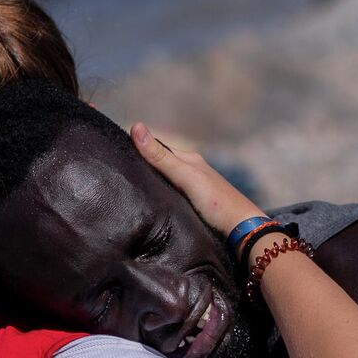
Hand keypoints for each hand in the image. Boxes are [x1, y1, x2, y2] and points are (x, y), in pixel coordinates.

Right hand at [131, 123, 263, 236]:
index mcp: (189, 160)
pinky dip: (160, 198)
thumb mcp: (185, 177)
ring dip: (151, 186)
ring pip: (166, 183)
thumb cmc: (216, 202)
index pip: (157, 149)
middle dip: (142, 169)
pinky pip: (171, 198)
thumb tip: (135, 126)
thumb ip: (161, 157)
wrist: (242, 231)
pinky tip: (151, 205)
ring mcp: (194, 190)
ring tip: (129, 190)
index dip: (138, 150)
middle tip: (118, 175)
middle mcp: (191, 172)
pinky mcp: (194, 207)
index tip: (115, 153)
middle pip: (161, 167)